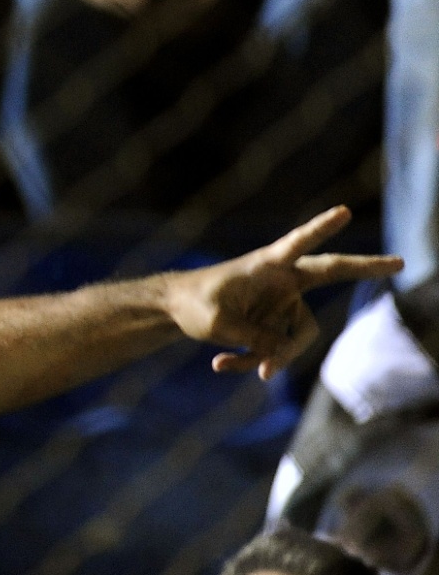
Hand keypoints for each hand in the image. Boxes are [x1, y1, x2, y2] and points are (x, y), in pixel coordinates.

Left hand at [164, 205, 401, 379]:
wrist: (176, 311)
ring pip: (292, 339)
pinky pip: (275, 350)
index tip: (342, 211)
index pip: (298, 244)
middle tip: (398, 262)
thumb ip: (255, 338)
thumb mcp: (219, 323)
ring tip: (224, 362)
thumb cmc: (193, 305)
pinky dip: (250, 360)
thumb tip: (281, 357)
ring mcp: (282, 302)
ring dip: (263, 357)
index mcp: (266, 265)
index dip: (319, 229)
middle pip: (330, 272)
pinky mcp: (276, 322)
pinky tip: (220, 363)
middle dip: (364, 268)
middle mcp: (282, 280)